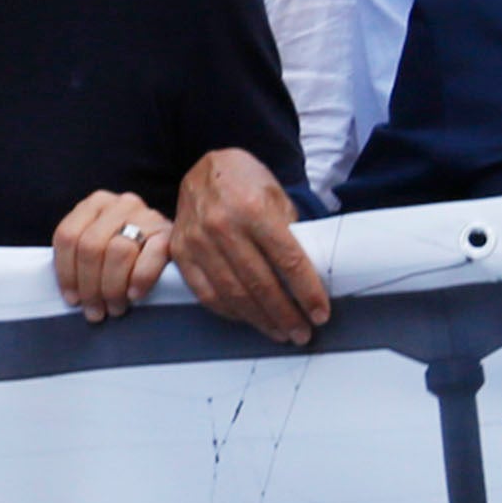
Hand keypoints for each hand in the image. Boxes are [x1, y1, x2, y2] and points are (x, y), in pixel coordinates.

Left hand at [51, 191, 173, 321]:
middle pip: (91, 246)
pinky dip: (140, 279)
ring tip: (114, 308)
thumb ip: (82, 258)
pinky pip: (151, 256)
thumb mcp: (101, 244)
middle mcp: (120, 204)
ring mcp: (146, 215)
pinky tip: (134, 295)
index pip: (67, 236)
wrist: (179, 242)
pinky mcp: (169, 232)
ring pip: (118, 252)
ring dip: (112, 287)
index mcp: (95, 204)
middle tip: (95, 311)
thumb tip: (72, 296)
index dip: (66, 272)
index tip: (72, 299)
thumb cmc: (130, 252)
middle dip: (89, 286)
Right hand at [167, 149, 328, 347]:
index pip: (287, 260)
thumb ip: (288, 233)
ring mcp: (198, 241)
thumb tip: (304, 275)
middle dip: (285, 314)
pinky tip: (248, 319)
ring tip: (280, 332)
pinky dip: (230, 312)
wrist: (204, 169)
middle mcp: (223, 226)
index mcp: (253, 208)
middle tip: (302, 333)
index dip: (307, 292)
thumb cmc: (245, 182)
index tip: (320, 312)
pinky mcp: (181, 253)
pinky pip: (207, 294)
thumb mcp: (275, 195)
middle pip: (261, 284)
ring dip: (260, 320)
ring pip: (233, 294)